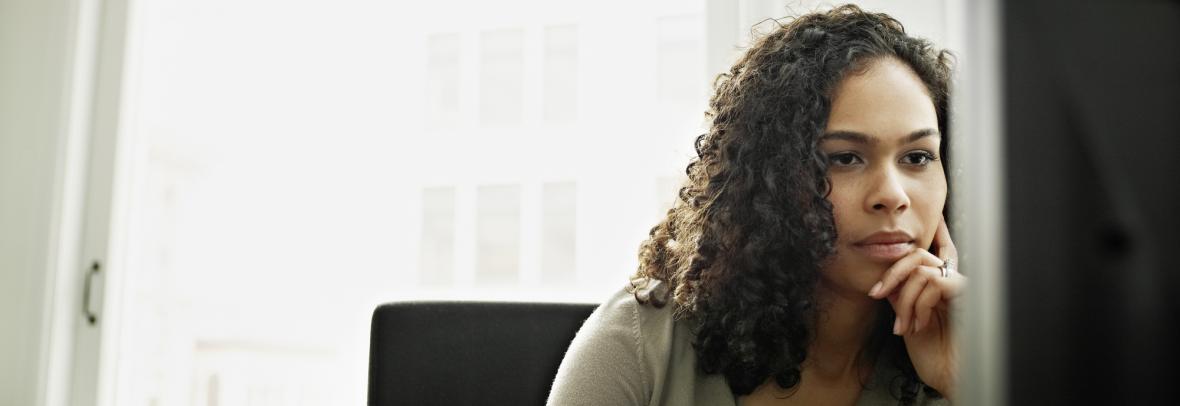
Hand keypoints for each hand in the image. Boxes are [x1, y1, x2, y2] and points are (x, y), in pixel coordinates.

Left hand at [867, 217, 964, 398]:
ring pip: (920, 269)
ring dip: (904, 299)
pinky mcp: (967, 295)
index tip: (880, 284)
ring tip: (904, 326)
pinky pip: (934, 282)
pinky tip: (919, 326)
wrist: (953, 379)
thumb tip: (887, 282)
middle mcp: (951, 284)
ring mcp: (960, 288)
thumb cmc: (936, 358)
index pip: (921, 257)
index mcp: (939, 289)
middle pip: (917, 255)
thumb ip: (902, 300)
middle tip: (877, 294)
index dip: (904, 257)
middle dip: (892, 273)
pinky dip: (919, 303)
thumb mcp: (909, 323)